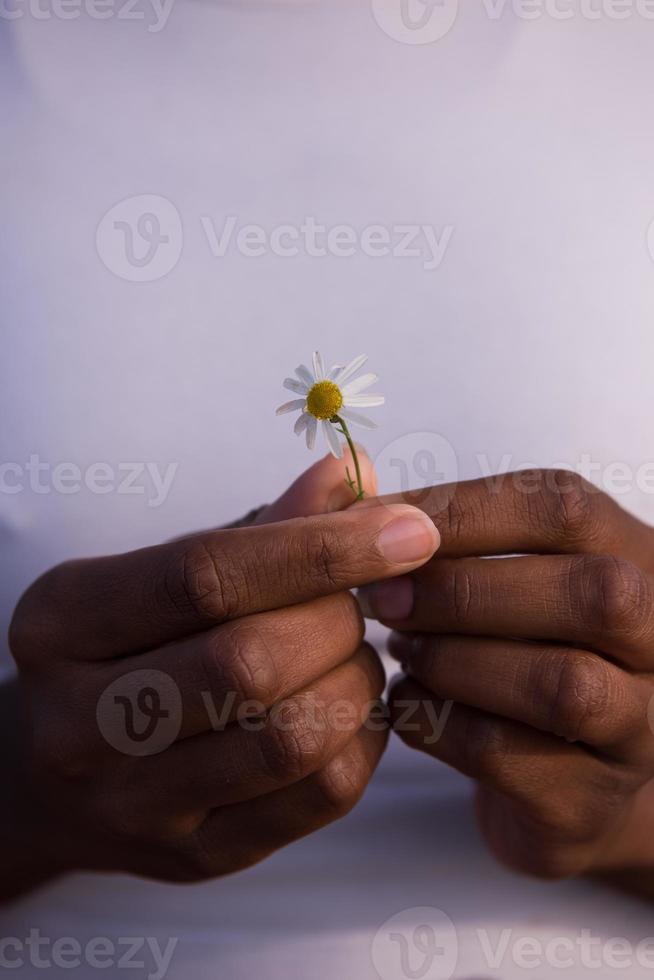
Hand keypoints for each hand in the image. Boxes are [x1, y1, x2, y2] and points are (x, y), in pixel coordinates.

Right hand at [2, 453, 438, 899]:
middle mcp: (81, 721)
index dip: (318, 549)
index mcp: (64, 622)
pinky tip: (353, 709)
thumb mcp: (160, 573)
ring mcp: (135, 802)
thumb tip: (356, 476)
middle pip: (250, 661)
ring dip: (357, 680)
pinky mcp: (195, 854)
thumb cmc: (127, 648)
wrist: (53, 774)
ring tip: (353, 653)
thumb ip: (261, 526)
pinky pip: (318, 797)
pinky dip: (364, 739)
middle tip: (357, 604)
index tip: (405, 529)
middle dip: (339, 620)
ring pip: (291, 737)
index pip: (206, 576)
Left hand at [360, 470, 653, 886]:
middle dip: (466, 592)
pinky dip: (439, 724)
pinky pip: (513, 760)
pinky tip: (406, 702)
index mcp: (636, 557)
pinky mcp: (591, 804)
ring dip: (455, 661)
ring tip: (399, 650)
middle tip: (383, 599)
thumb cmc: (523, 649)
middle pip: (592, 594)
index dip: (465, 511)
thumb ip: (445, 530)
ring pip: (563, 686)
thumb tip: (348, 495)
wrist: (569, 776)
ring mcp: (641, 728)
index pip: (565, 508)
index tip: (381, 525)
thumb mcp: (507, 574)